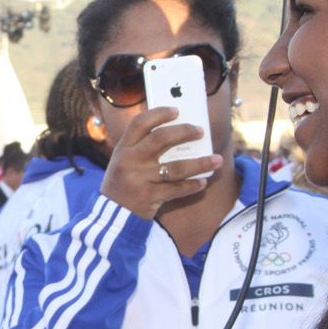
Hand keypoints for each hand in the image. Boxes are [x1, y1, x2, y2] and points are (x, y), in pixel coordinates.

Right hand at [100, 107, 220, 218]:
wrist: (111, 217)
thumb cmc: (122, 184)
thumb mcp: (123, 162)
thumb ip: (141, 149)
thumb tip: (178, 135)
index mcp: (122, 148)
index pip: (140, 122)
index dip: (159, 114)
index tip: (176, 111)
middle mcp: (129, 161)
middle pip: (160, 139)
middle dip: (184, 132)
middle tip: (200, 131)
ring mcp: (139, 179)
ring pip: (176, 167)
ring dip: (200, 163)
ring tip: (217, 159)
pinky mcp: (149, 197)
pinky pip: (177, 189)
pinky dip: (192, 185)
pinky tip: (203, 182)